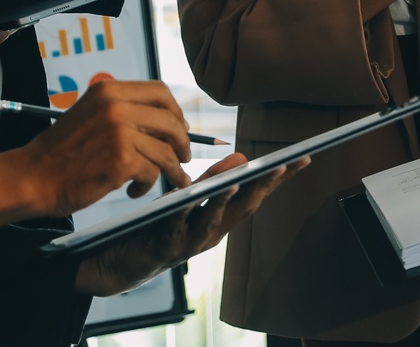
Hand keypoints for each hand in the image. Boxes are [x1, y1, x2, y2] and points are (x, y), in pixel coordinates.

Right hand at [0, 81, 195, 230]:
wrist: (32, 177)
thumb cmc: (62, 152)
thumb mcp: (91, 115)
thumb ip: (123, 112)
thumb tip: (167, 121)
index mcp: (109, 91)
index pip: (160, 92)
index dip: (175, 112)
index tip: (180, 128)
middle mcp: (116, 107)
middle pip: (171, 122)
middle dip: (183, 143)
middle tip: (183, 158)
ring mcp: (120, 133)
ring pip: (166, 151)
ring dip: (171, 169)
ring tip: (168, 180)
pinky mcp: (122, 160)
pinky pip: (153, 172)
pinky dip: (147, 185)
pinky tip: (133, 190)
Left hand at [73, 154, 307, 295]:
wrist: (117, 262)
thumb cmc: (155, 228)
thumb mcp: (187, 199)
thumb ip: (212, 181)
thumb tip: (243, 157)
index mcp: (221, 220)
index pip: (256, 195)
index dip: (279, 179)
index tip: (302, 158)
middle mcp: (213, 233)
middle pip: (245, 207)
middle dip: (266, 185)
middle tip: (284, 164)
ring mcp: (190, 243)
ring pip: (215, 219)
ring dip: (230, 199)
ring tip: (243, 178)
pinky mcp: (164, 246)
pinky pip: (177, 225)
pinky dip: (186, 211)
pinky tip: (190, 196)